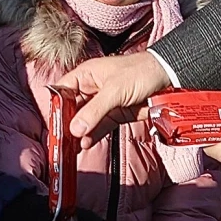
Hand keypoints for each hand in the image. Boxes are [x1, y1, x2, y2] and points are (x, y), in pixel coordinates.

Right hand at [56, 53, 171, 143]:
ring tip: (71, 147)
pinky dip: (91, 137)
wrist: (168, 79)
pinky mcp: (115, 115)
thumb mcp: (114, 90)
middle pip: (71, 108)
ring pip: (84, 121)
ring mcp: (103, 103)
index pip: (62, 91)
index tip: (53, 123)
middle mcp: (91, 89)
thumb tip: (75, 128)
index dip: (55, 106)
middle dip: (66, 124)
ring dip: (78, 134)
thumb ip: (94, 110)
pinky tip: (85, 144)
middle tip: (61, 140)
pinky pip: (99, 128)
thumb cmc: (140, 72)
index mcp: (86, 75)